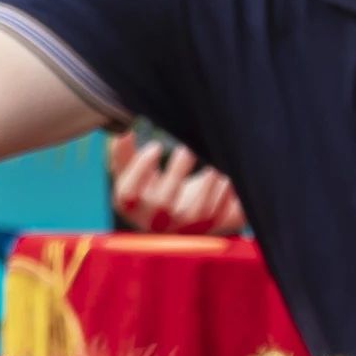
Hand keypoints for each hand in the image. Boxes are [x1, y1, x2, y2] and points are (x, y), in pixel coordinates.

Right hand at [109, 131, 250, 235]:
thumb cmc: (154, 191)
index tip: (155, 146)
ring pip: (200, 211)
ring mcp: (188, 228)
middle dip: (177, 173)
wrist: (184, 222)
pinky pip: (227, 213)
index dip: (141, 169)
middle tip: (187, 150)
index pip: (128, 195)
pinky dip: (232, 192)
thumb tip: (122, 128)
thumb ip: (122, 152)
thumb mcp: (133, 174)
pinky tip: (231, 173)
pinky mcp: (216, 226)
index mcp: (134, 208)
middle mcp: (159, 223)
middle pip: (163, 204)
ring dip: (209, 181)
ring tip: (214, 160)